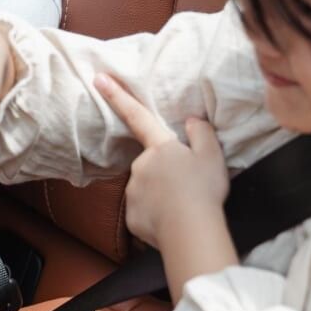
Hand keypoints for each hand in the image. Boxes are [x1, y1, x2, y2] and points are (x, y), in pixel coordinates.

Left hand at [96, 73, 228, 247]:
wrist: (190, 231)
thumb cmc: (204, 190)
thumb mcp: (212, 155)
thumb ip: (202, 133)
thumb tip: (192, 122)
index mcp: (160, 148)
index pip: (137, 115)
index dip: (117, 95)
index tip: (98, 79)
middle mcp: (141, 166)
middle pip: (152, 164)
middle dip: (166, 173)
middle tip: (189, 188)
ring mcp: (133, 192)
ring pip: (148, 189)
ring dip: (163, 196)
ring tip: (184, 208)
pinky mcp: (131, 216)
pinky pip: (145, 212)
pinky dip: (157, 216)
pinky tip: (173, 222)